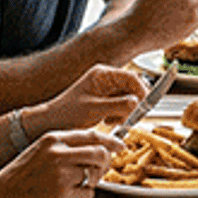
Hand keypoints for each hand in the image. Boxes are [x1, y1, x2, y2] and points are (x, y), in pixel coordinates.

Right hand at [0, 128, 126, 197]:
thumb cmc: (20, 175)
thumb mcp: (40, 150)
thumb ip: (65, 146)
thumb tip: (96, 147)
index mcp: (53, 139)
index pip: (92, 135)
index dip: (110, 141)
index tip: (120, 146)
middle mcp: (58, 154)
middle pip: (100, 154)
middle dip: (104, 164)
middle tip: (97, 172)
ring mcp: (61, 175)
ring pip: (94, 175)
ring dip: (89, 182)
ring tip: (71, 186)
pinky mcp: (63, 195)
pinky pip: (88, 194)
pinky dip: (81, 197)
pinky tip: (63, 197)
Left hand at [30, 64, 147, 131]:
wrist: (51, 122)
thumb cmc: (68, 114)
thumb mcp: (95, 110)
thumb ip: (119, 105)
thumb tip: (138, 102)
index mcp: (103, 74)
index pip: (132, 78)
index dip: (142, 92)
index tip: (145, 107)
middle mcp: (105, 78)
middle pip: (132, 88)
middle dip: (132, 104)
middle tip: (126, 118)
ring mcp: (105, 88)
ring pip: (128, 98)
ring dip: (125, 111)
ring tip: (111, 120)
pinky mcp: (104, 99)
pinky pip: (121, 105)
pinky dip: (119, 114)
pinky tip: (107, 120)